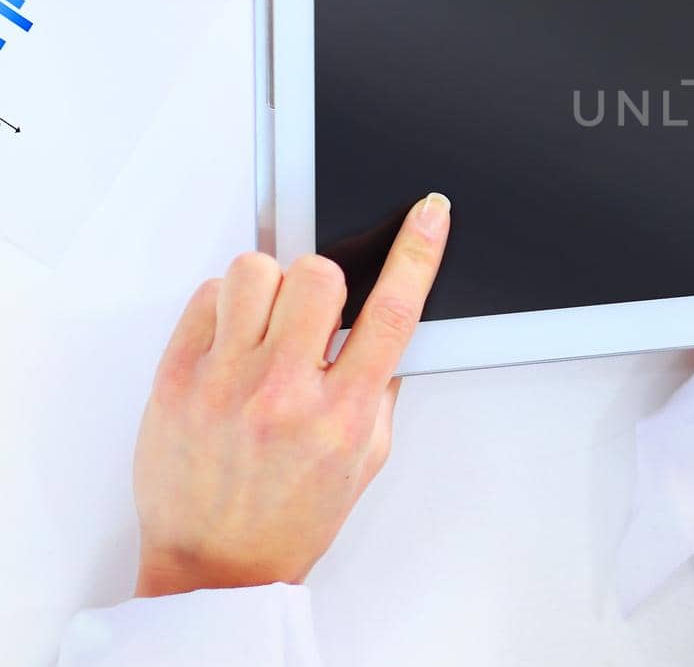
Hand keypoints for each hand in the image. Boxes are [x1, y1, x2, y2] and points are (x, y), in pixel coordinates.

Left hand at [131, 194, 451, 596]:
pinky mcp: (175, 379)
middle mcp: (284, 395)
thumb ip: (379, 387)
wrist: (215, 567)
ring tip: (268, 325)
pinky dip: (225, 305)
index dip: (418, 252)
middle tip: (315, 314)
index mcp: (342, 416)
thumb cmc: (290, 517)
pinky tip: (234, 341)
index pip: (392, 311)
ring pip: (254, 271)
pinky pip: (206, 296)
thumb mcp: (366, 458)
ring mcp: (224, 384)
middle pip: (318, 276)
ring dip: (270, 287)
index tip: (429, 214)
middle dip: (324, 283)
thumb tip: (386, 317)